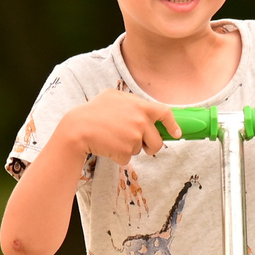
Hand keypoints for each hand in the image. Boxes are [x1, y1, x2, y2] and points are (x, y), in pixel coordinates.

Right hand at [56, 88, 181, 165]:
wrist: (78, 128)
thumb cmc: (94, 111)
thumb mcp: (114, 96)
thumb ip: (133, 102)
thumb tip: (146, 110)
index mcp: (141, 106)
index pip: (165, 114)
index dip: (173, 125)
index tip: (176, 133)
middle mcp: (141, 122)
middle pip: (158, 141)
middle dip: (151, 146)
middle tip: (138, 143)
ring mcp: (134, 137)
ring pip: (141, 150)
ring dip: (132, 149)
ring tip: (115, 139)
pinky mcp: (126, 152)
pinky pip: (128, 158)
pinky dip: (119, 155)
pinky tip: (108, 146)